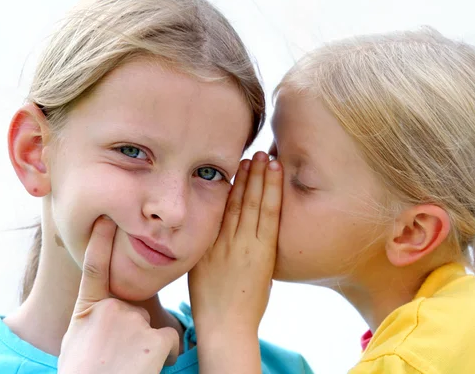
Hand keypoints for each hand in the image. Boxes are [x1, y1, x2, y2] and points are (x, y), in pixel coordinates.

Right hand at [58, 216, 179, 373]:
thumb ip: (92, 317)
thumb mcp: (77, 340)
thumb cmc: (83, 373)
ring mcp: (133, 321)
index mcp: (87, 309)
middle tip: (116, 357)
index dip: (102, 240)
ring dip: (146, 347)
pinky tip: (147, 370)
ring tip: (126, 367)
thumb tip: (102, 310)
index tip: (107, 217)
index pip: (94, 267)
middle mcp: (111, 308)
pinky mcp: (155, 338)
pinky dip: (164, 357)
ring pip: (151, 327)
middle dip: (133, 331)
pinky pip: (169, 341)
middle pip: (135, 310)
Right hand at [188, 152, 282, 372]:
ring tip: (266, 157)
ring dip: (260, 177)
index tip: (235, 165)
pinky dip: (272, 194)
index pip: (221, 204)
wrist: (224, 324)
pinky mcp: (262, 252)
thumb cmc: (209, 300)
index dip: (229, 182)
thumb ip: (206, 245)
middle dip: (247, 173)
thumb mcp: (198, 267)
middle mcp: (225, 237)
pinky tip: (275, 178)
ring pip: (253, 202)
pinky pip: (268, 217)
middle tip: (253, 151)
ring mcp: (245, 243)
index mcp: (209, 240)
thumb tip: (214, 228)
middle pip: (237, 198)